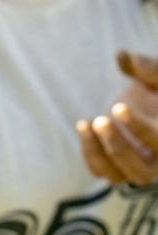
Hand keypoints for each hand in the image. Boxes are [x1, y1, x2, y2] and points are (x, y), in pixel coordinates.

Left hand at [77, 52, 157, 186]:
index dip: (139, 129)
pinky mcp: (119, 168)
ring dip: (99, 154)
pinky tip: (83, 127)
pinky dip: (90, 155)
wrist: (154, 104)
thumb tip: (121, 56)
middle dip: (118, 148)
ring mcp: (138, 169)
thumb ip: (148, 68)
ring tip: (84, 123)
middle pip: (141, 172)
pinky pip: (103, 172)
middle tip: (101, 120)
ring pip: (119, 178)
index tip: (118, 107)